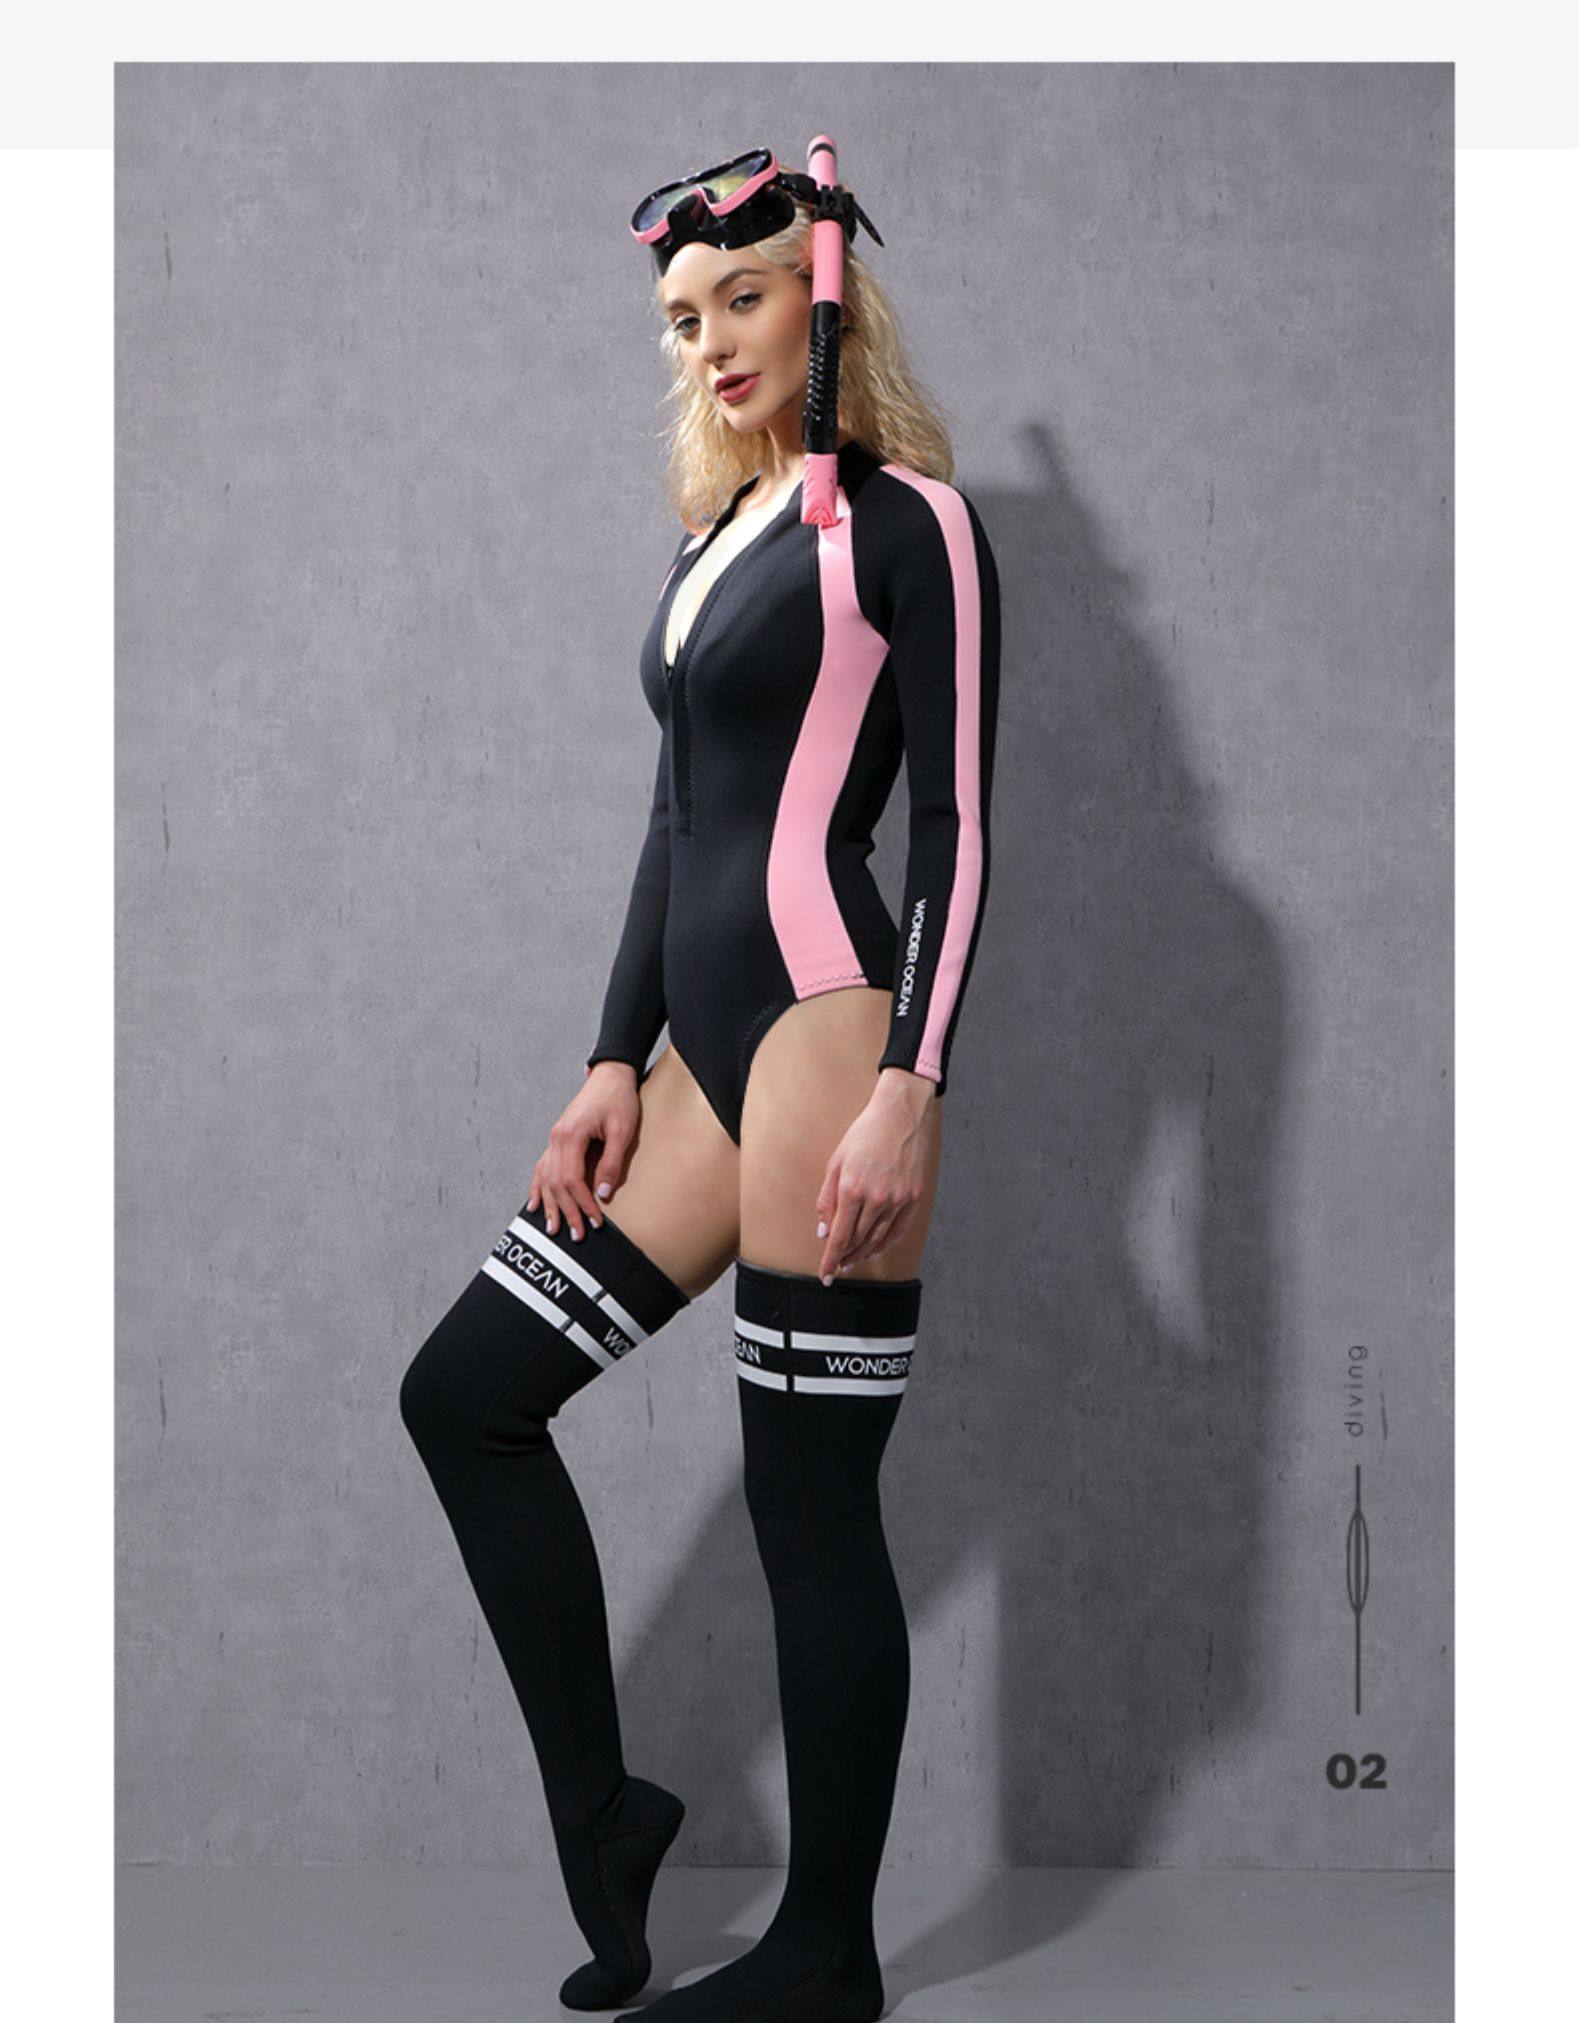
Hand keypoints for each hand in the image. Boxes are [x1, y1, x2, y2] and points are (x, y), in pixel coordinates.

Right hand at [528, 1062, 641, 1240]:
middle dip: (566, 1211)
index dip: (582, 1203)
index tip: (595, 1221)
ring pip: (546, 1178)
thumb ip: (612, 1161)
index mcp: (571, 1135)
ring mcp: (554, 1139)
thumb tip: (603, 1193)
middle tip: (577, 1235)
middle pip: (556, 1183)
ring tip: (553, 1229)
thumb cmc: (618, 1099)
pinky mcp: (557, 1139)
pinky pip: (542, 1167)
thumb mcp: (622, 1130)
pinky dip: (538, 1187)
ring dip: (550, 1205)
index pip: (571, 1179)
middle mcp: (557, 1138)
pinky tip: (534, 1204)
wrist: (610, 1076)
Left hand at [813, 1070, 933, 1281]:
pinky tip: (875, 1250)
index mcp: (852, 1189)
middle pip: (858, 1240)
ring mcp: (898, 1199)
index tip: (825, 1276)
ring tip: (852, 1261)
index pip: (840, 1236)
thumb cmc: (863, 1135)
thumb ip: (827, 1200)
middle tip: (837, 1267)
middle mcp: (876, 1198)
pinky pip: (898, 1230)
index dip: (831, 1259)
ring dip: (863, 1254)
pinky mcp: (914, 1197)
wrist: (899, 1115)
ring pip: (878, 1239)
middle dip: (845, 1257)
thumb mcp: (835, 1163)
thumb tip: (825, 1232)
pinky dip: (885, 1244)